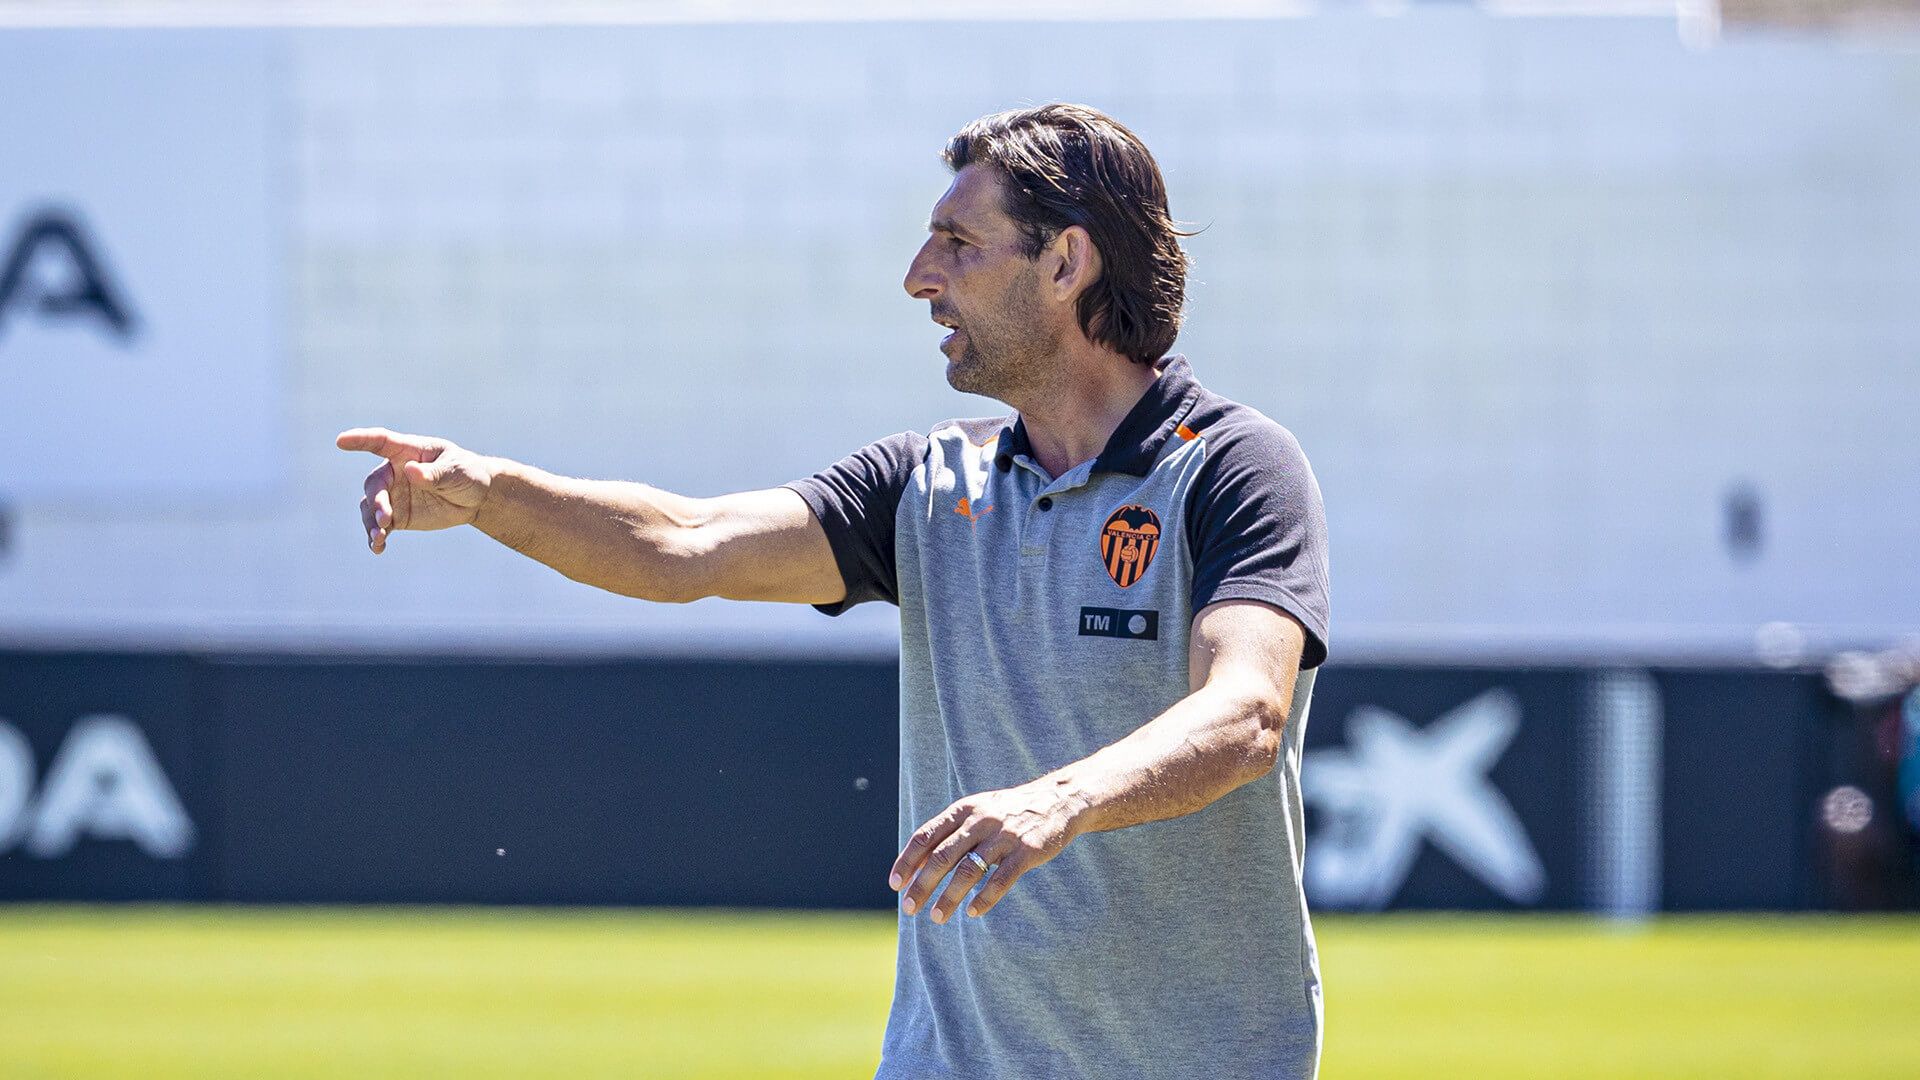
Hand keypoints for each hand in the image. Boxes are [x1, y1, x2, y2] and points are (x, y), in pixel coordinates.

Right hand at [336, 427, 496, 552]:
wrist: (476, 498)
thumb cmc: (466, 473)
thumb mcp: (455, 470)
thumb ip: (434, 473)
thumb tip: (411, 472)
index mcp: (408, 452)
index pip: (381, 442)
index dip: (360, 440)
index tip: (341, 441)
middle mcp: (395, 472)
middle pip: (375, 484)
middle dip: (376, 501)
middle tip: (384, 518)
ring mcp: (394, 495)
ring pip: (371, 507)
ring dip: (371, 522)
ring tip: (379, 537)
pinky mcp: (398, 517)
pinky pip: (380, 527)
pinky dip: (376, 537)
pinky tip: (378, 548)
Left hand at [889, 782, 1083, 922]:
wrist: (1058, 801)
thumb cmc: (1007, 813)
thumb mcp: (976, 813)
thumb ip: (949, 835)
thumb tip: (916, 867)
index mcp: (963, 810)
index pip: (925, 836)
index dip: (908, 861)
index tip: (895, 884)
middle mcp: (980, 820)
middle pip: (942, 856)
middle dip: (922, 884)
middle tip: (909, 908)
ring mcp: (1004, 836)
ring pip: (969, 871)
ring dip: (949, 897)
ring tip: (937, 917)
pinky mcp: (1026, 852)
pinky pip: (1001, 879)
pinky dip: (984, 898)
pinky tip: (972, 912)